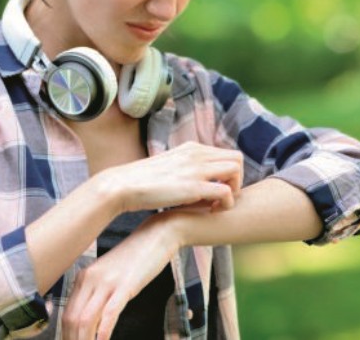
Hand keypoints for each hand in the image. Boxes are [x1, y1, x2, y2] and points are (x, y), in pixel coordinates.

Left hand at [62, 214, 179, 339]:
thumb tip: (91, 317)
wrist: (157, 234)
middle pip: (72, 320)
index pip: (66, 314)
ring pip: (86, 320)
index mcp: (84, 277)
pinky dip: (103, 333)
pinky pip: (109, 313)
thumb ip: (97, 291)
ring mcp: (107, 282)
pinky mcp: (126, 285)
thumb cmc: (136, 256)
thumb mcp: (110, 272)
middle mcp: (90, 279)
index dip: (67, 336)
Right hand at [96, 141, 242, 213]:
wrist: (122, 186)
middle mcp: (197, 154)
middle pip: (237, 157)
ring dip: (235, 189)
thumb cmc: (143, 182)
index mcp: (192, 148)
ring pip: (236, 169)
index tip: (217, 189)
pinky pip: (226, 191)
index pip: (226, 153)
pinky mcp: (194, 187)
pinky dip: (226, 203)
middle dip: (236, 179)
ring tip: (218, 205)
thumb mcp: (170, 168)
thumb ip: (187, 170)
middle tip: (222, 197)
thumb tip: (200, 185)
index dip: (228, 173)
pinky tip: (213, 212)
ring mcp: (196, 169)